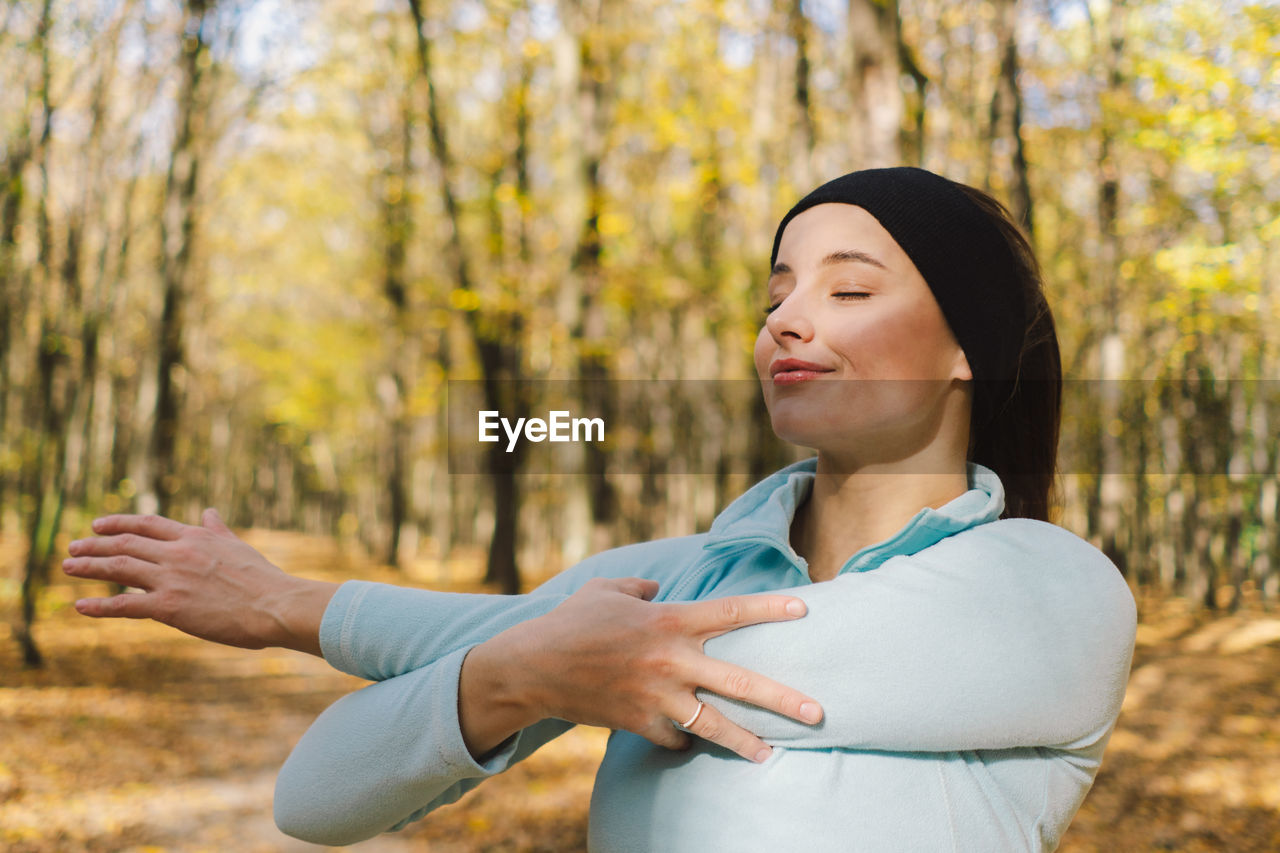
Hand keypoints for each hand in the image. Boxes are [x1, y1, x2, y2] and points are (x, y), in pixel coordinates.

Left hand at [62, 509, 337, 654]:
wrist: (274, 604)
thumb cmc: (263, 579)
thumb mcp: (238, 547)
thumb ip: (218, 530)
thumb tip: (210, 512)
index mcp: (195, 537)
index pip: (148, 524)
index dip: (119, 523)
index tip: (98, 525)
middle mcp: (178, 553)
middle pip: (125, 543)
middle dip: (95, 545)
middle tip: (73, 547)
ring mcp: (171, 579)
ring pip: (119, 568)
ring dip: (90, 567)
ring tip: (68, 567)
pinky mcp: (169, 607)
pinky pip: (125, 605)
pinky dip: (99, 606)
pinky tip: (80, 607)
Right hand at [459, 577, 823, 763]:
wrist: (532, 667)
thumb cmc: (571, 622)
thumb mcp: (608, 590)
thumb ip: (641, 586)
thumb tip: (658, 587)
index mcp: (668, 620)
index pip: (731, 612)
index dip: (769, 608)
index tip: (804, 608)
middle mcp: (671, 660)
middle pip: (739, 682)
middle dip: (782, 699)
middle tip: (818, 711)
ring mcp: (657, 696)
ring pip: (713, 723)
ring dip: (745, 741)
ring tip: (771, 754)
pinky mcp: (639, 723)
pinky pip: (674, 736)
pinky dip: (683, 738)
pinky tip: (688, 738)